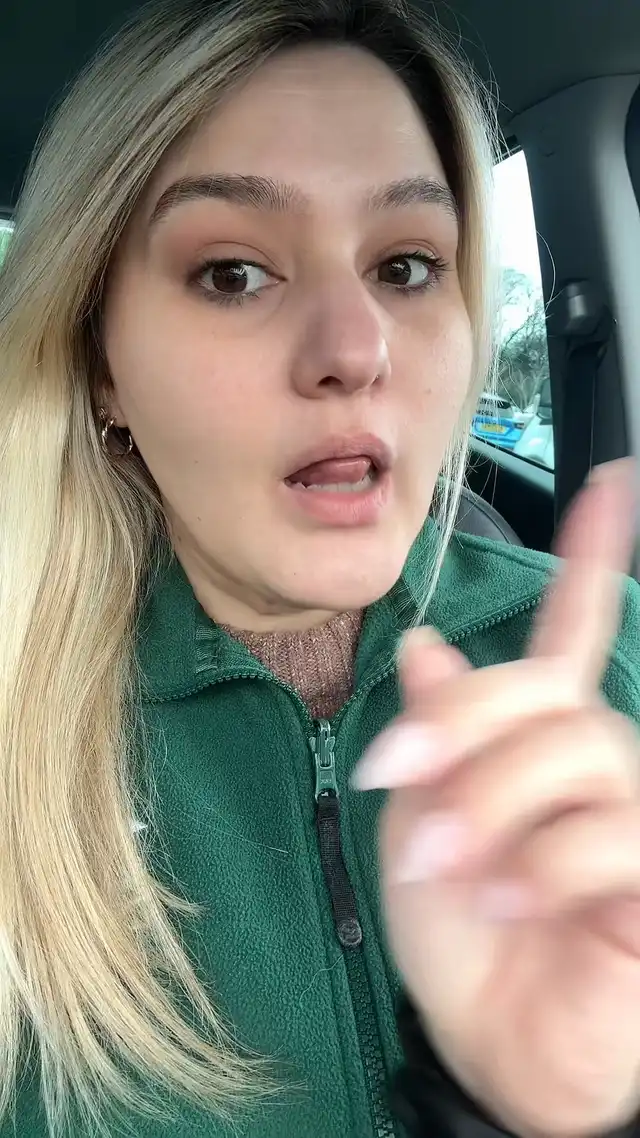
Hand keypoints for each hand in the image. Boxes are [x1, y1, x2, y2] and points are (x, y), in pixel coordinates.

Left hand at [353, 459, 639, 1137]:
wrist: (487, 1042)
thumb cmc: (457, 936)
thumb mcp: (419, 822)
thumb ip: (437, 736)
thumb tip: (427, 644)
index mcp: (535, 744)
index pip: (570, 639)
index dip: (591, 560)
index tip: (609, 485)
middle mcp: (596, 766)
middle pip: (548, 694)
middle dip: (465, 728)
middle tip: (399, 778)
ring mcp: (629, 820)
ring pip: (579, 754)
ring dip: (492, 803)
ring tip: (447, 863)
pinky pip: (609, 835)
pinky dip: (541, 864)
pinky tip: (509, 900)